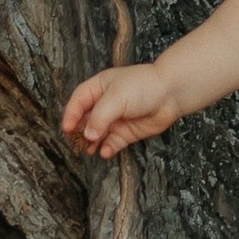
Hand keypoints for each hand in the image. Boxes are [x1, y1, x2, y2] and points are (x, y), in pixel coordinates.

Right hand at [61, 64, 179, 156]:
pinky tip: (105, 152)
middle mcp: (105, 104)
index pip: (78, 101)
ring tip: (89, 149)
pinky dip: (107, 149)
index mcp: (99, 88)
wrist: (171, 94)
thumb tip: (88, 135)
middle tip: (76, 142)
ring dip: (91, 143)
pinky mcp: (126, 133)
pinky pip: (112, 143)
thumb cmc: (143, 86)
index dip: (71, 114)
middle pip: (85, 120)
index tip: (67, 128)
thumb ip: (100, 117)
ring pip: (97, 134)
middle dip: (79, 132)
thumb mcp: (116, 97)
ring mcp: (116, 119)